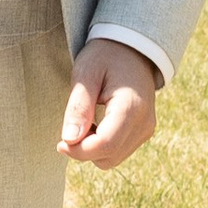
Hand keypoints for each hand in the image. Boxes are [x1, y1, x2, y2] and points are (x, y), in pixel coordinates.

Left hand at [59, 37, 159, 172]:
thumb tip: (69, 140)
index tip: (60, 143)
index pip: (105, 145)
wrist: (131, 48)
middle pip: (109, 157)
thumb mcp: (86, 74)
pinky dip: (103, 146)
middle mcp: (144, 123)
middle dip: (84, 150)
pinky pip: (119, 152)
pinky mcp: (144, 132)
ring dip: (93, 149)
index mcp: (131, 107)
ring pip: (113, 159)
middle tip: (72, 124)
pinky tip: (96, 124)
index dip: (78, 151)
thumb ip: (78, 107)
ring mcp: (146, 129)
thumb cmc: (105, 56)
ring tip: (86, 120)